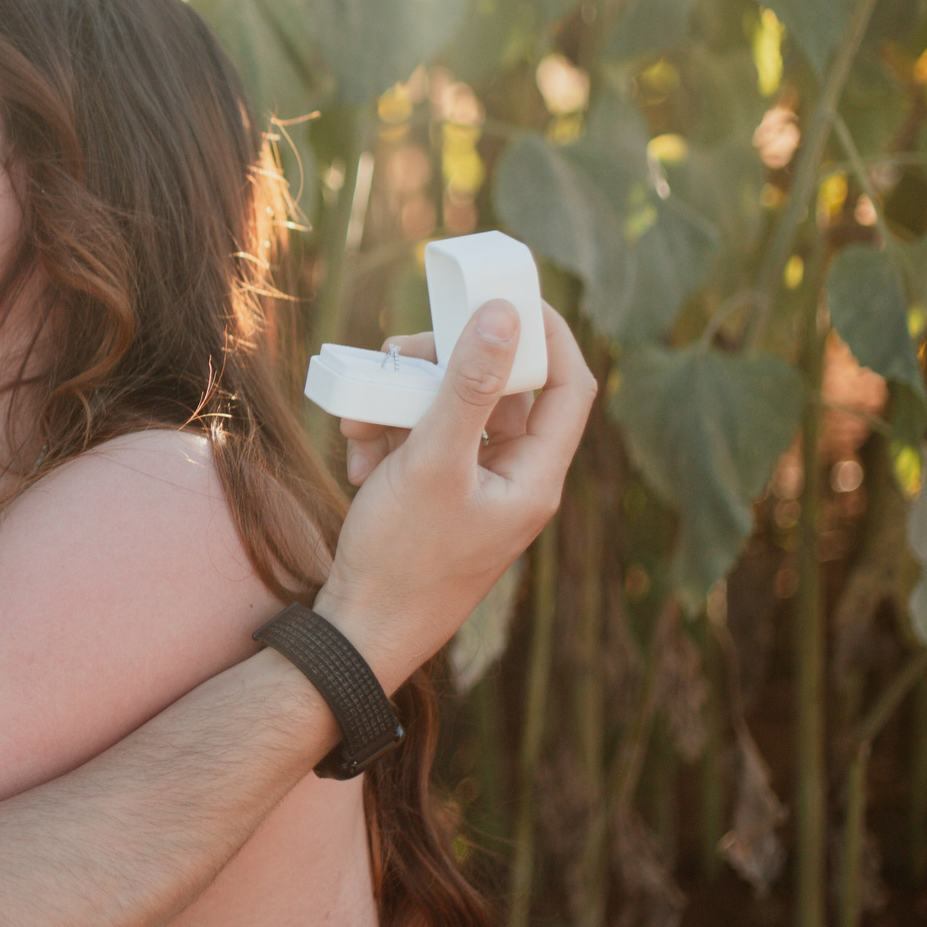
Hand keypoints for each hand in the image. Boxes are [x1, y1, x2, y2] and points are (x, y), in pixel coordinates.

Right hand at [311, 299, 594, 690]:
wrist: (358, 630)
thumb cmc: (403, 557)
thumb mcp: (433, 460)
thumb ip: (469, 385)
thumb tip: (504, 315)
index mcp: (536, 477)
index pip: (570, 385)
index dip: (548, 334)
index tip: (506, 296)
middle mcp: (513, 481)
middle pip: (499, 392)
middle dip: (444, 366)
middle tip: (399, 351)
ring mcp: (474, 491)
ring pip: (451, 414)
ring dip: (401, 404)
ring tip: (360, 419)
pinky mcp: (437, 499)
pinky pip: (422, 444)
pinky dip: (387, 437)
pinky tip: (356, 457)